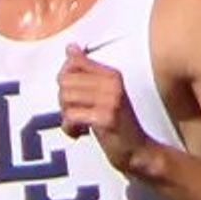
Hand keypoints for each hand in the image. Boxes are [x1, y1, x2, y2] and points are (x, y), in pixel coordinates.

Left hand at [55, 44, 153, 172]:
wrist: (138, 151)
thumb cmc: (117, 124)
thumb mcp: (105, 94)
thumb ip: (86, 73)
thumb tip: (70, 47)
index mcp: (112, 74)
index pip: (74, 62)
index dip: (64, 80)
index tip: (73, 96)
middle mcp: (112, 83)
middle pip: (65, 81)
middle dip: (63, 100)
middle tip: (73, 113)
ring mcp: (110, 100)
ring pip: (65, 98)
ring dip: (65, 115)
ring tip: (77, 124)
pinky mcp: (105, 119)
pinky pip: (71, 116)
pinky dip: (69, 128)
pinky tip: (78, 133)